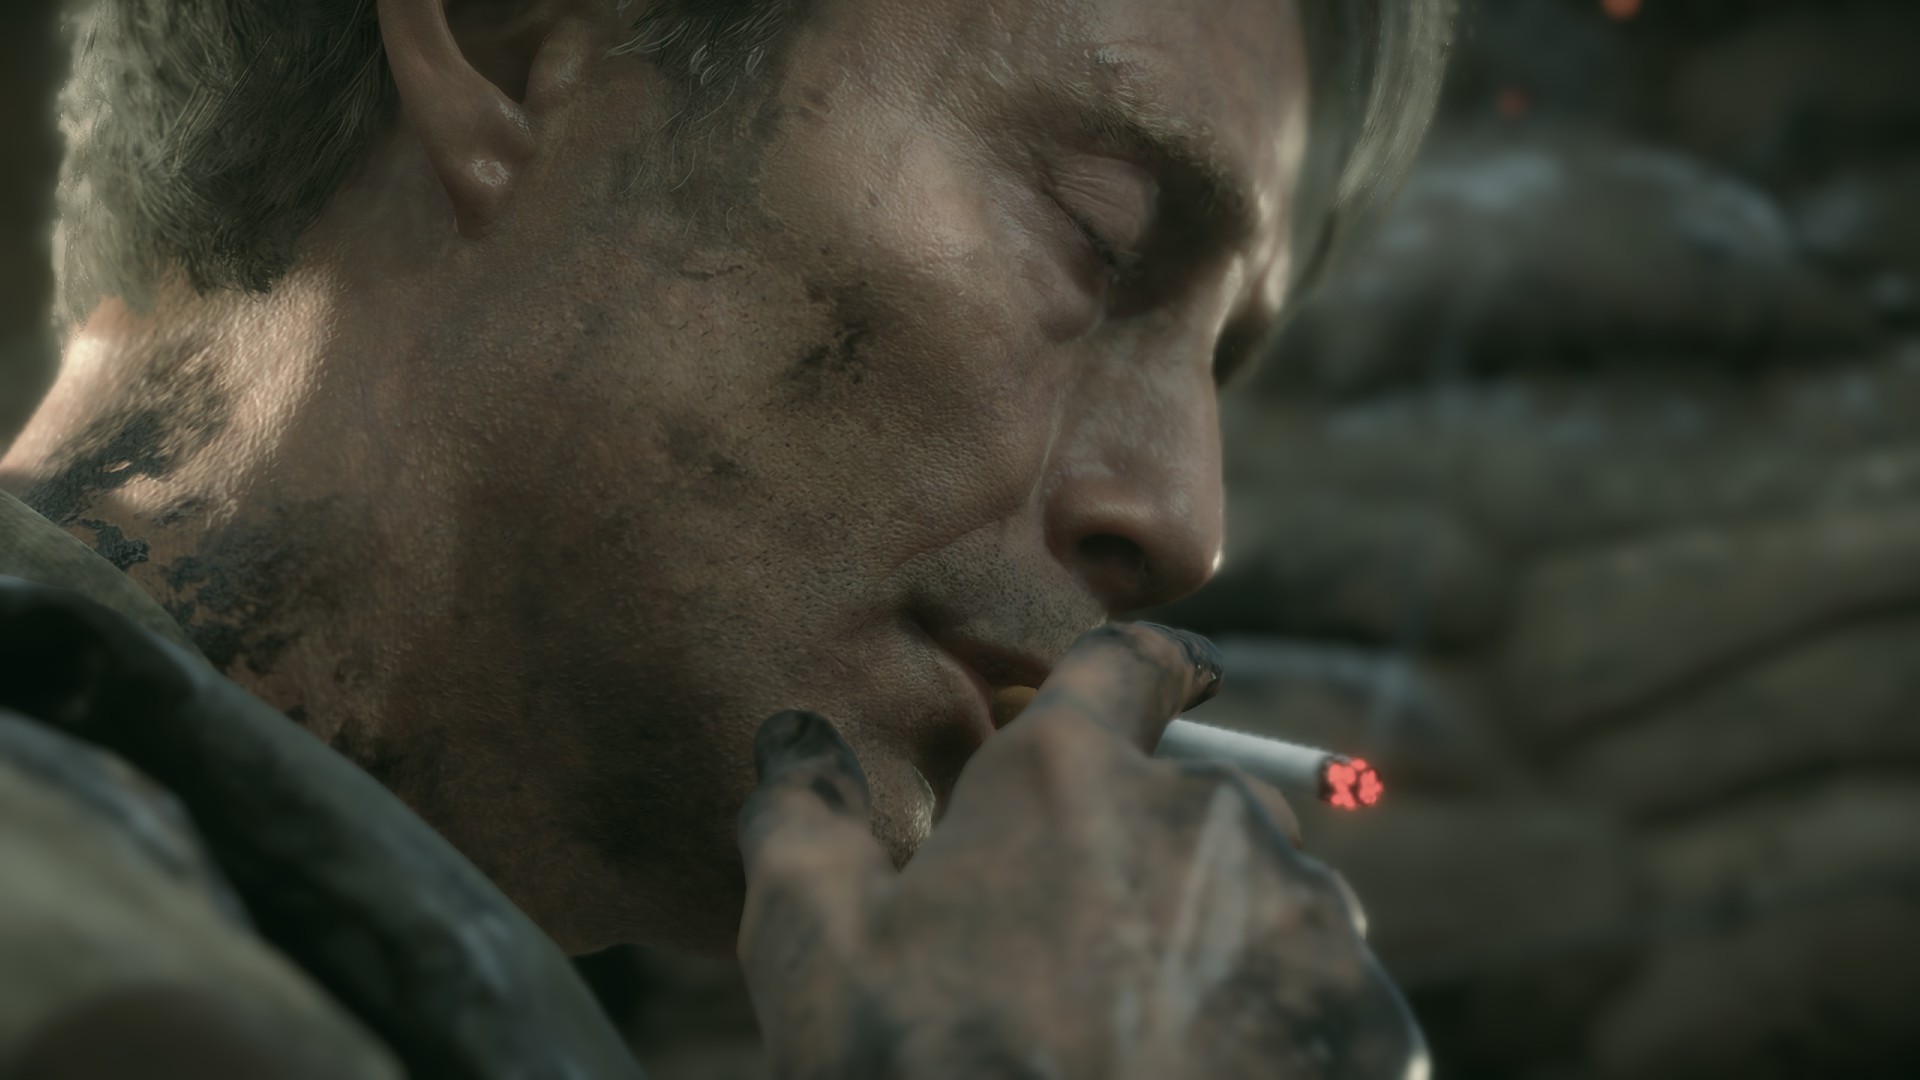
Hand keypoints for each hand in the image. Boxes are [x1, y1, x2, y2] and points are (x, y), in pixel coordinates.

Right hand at [736, 623, 1423, 1078]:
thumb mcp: (815, 958)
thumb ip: (802, 821)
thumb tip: (792, 737)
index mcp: (1070, 778)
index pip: (1125, 663)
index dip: (1141, 666)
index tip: (1168, 677)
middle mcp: (1206, 818)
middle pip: (1197, 802)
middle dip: (1154, 857)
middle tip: (1089, 963)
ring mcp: (1305, 923)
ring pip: (1270, 904)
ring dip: (1224, 949)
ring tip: (1147, 1050)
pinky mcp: (1372, 1025)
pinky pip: (1328, 1001)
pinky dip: (1285, 1036)